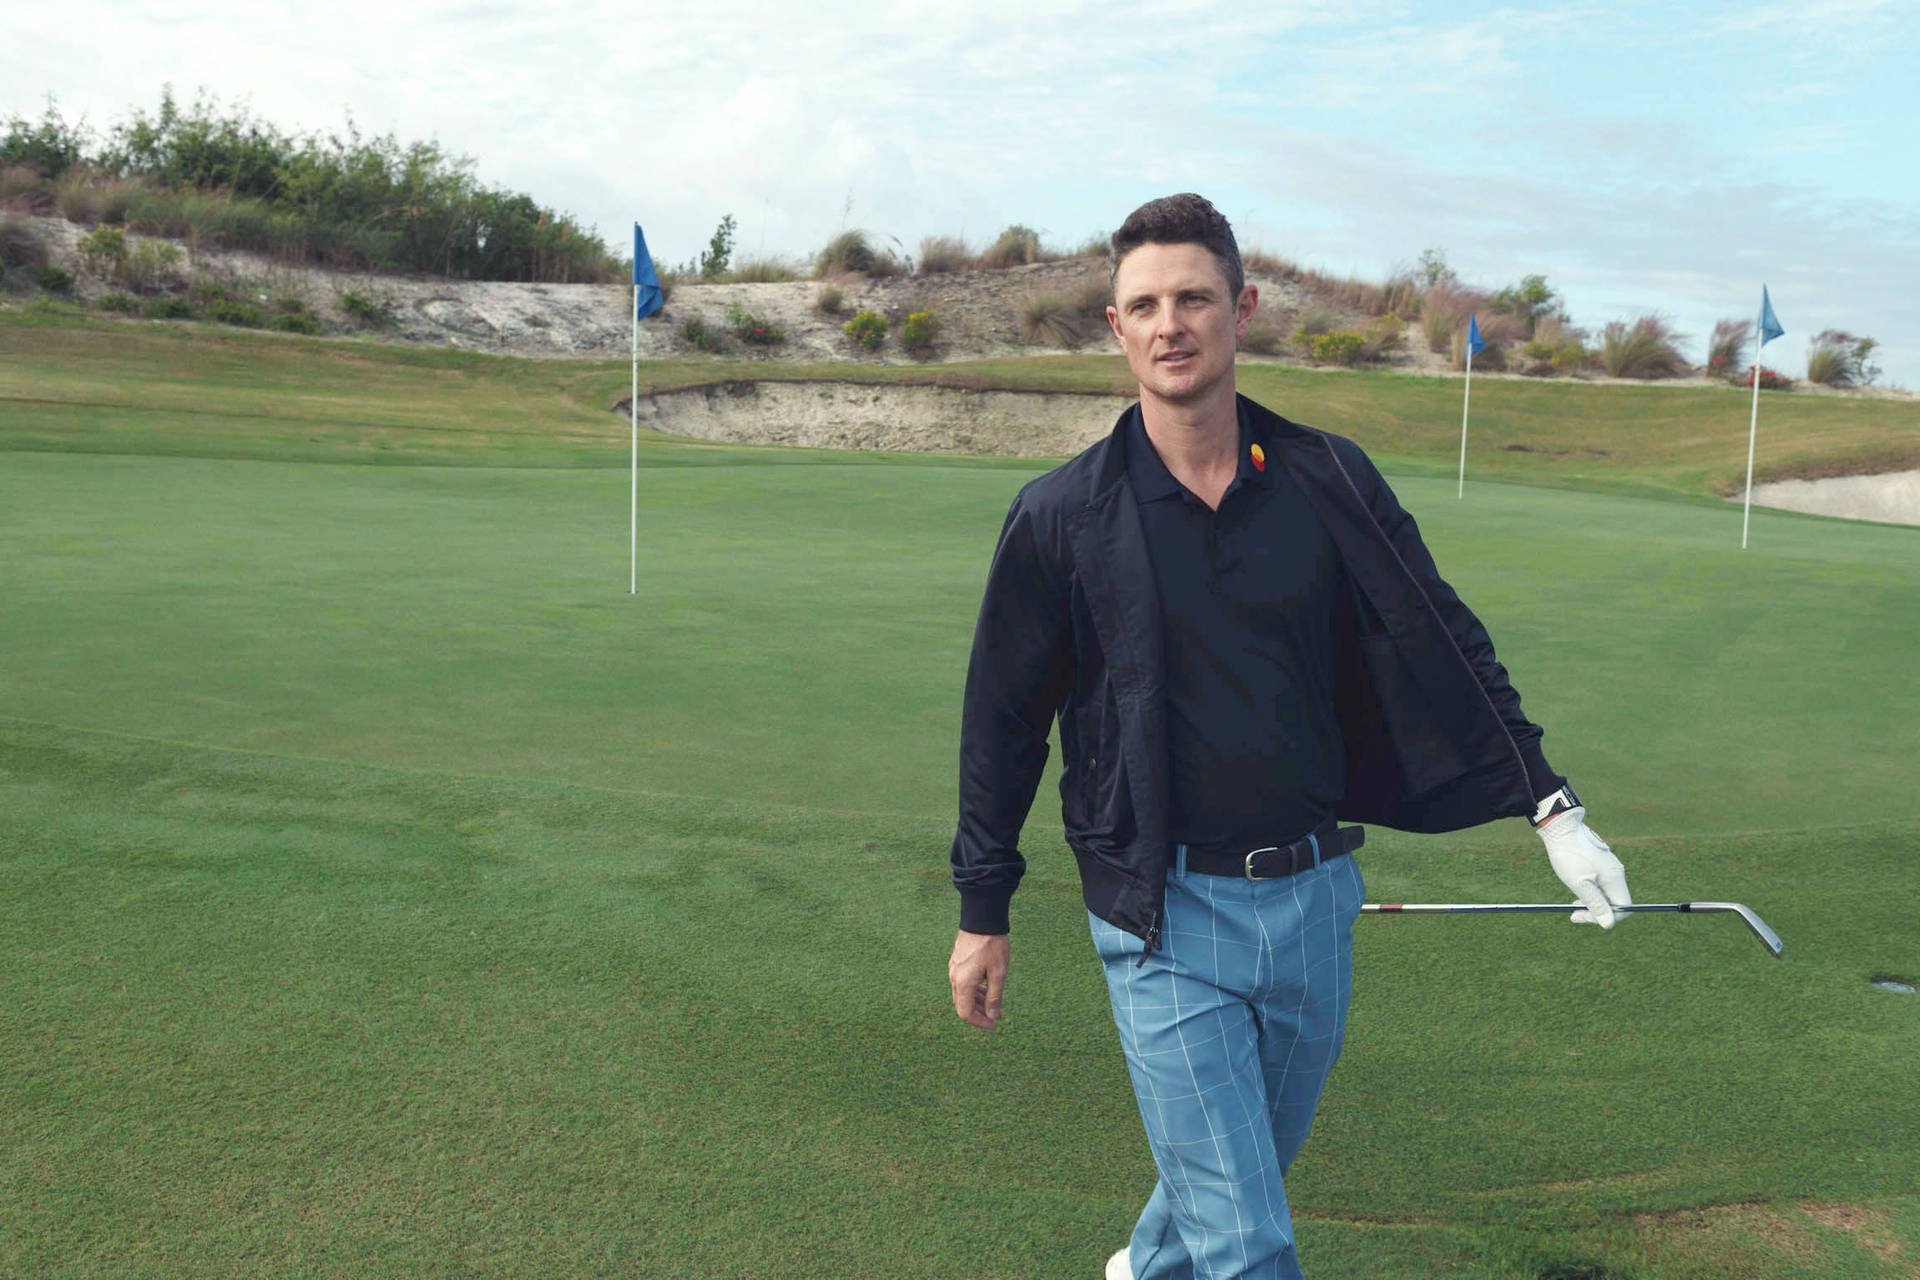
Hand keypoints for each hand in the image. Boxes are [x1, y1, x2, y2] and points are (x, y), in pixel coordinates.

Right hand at [948, 930, 1008, 1028]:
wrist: (981, 917)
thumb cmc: (992, 945)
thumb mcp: (998, 973)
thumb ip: (995, 997)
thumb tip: (993, 1016)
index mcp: (963, 983)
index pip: (966, 1013)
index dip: (980, 1022)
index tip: (994, 1025)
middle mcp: (954, 977)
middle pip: (963, 1004)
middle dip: (980, 1013)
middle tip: (997, 1015)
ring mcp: (954, 968)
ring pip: (963, 993)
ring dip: (978, 1001)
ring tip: (995, 1003)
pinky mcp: (957, 961)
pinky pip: (963, 982)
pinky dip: (974, 990)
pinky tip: (987, 988)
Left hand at [1538, 806, 1631, 927]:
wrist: (1561, 827)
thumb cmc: (1570, 855)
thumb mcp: (1580, 884)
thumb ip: (1596, 904)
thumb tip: (1609, 924)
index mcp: (1615, 878)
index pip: (1623, 908)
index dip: (1606, 917)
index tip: (1584, 916)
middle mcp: (1616, 873)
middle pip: (1614, 902)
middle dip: (1596, 911)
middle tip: (1574, 914)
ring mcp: (1608, 867)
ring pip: (1606, 893)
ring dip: (1591, 902)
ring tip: (1573, 905)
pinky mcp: (1600, 863)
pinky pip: (1600, 884)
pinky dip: (1590, 891)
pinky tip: (1577, 890)